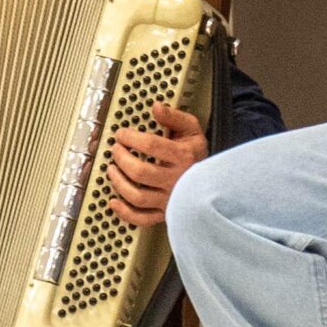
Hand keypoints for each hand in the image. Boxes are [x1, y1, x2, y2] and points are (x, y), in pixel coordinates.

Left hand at [108, 100, 207, 226]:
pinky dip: (125, 213)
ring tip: (112, 170)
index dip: (132, 138)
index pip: (152, 146)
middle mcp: (176, 180)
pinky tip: (114, 201)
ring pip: (138, 196)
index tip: (121, 134)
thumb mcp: (191, 130)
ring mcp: (169, 199)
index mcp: (183, 157)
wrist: (214, 181)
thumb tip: (157, 108)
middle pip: (141, 172)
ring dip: (119, 182)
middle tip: (115, 150)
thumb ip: (174, 118)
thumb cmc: (197, 156)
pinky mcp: (164, 213)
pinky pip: (142, 218)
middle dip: (122, 158)